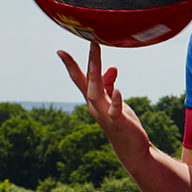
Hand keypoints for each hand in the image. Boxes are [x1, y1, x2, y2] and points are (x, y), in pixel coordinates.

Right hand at [57, 43, 150, 170]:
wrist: (131, 148)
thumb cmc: (121, 122)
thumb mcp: (115, 100)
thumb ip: (110, 84)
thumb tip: (111, 66)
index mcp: (94, 99)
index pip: (80, 79)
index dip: (71, 65)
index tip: (60, 51)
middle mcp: (95, 106)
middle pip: (88, 82)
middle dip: (90, 62)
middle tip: (93, 43)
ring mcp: (105, 114)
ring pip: (96, 95)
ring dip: (96, 78)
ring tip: (98, 61)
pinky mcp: (119, 123)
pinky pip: (115, 111)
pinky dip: (116, 101)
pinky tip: (118, 91)